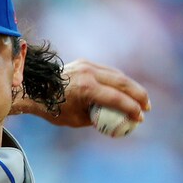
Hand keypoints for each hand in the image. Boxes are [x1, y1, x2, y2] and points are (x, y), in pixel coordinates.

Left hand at [15, 59, 150, 127]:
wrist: (35, 90)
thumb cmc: (54, 110)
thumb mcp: (76, 120)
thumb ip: (97, 117)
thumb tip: (117, 120)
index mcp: (86, 89)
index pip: (116, 98)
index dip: (131, 108)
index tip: (140, 118)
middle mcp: (88, 74)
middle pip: (122, 82)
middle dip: (138, 95)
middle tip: (147, 107)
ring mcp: (87, 65)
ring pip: (117, 74)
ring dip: (131, 86)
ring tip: (141, 99)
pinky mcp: (86, 62)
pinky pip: (108, 71)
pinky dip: (119, 80)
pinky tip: (126, 90)